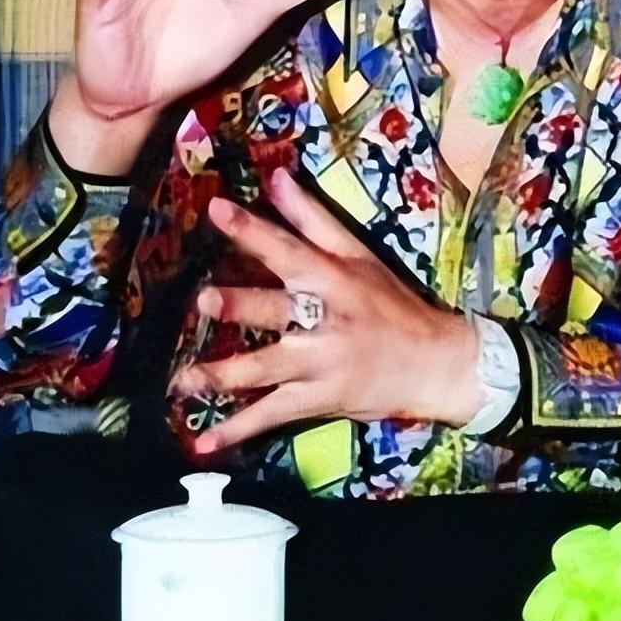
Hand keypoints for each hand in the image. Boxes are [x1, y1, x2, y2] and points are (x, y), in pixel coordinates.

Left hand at [172, 167, 482, 453]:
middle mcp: (326, 320)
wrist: (434, 363)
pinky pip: (273, 414)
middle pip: (278, 309)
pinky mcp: (320, 399)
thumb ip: (312, 219)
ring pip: (268, 367)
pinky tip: (206, 441)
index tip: (218, 210)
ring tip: (186, 378)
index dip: (253, 230)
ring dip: (225, 373)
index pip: (288, 248)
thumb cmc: (393, 306)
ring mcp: (322, 363)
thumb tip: (277, 178)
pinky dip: (239, 430)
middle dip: (241, 305)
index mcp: (333, 279)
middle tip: (205, 300)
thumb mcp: (359, 256)